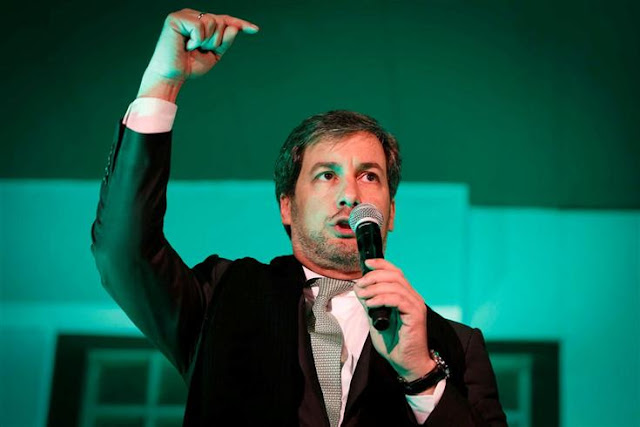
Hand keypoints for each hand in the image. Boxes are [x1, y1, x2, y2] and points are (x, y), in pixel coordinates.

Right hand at [138, 9, 258, 99]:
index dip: (240, 24)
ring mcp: (184, 15)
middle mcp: (193, 16)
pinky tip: (187, 45)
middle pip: (221, 21)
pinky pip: (200, 25)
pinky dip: (197, 39)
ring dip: (207, 41)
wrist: (173, 76)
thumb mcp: (214, 54)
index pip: (225, 20)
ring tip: (193, 48)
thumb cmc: (190, 66)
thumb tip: (234, 28)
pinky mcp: (175, 18)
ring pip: (212, 22)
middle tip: (201, 50)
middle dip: (217, 40)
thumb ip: (225, 41)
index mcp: (202, 23)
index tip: (255, 30)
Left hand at [354, 259, 435, 381]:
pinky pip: (398, 300)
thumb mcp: (376, 320)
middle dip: (374, 276)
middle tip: (360, 285)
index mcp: (406, 296)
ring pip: (395, 286)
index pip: (396, 273)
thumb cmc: (394, 344)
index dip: (381, 264)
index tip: (366, 263)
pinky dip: (382, 298)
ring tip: (363, 295)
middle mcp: (413, 298)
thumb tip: (360, 289)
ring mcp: (416, 306)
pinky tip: (371, 303)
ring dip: (375, 288)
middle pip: (395, 275)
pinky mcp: (416, 315)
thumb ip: (370, 304)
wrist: (407, 364)